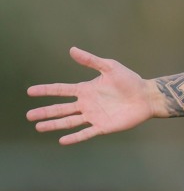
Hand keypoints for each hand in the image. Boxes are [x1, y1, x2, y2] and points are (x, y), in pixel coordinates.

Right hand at [27, 47, 159, 144]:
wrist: (146, 96)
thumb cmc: (130, 80)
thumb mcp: (110, 67)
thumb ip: (91, 60)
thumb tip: (72, 50)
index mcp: (86, 89)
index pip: (61, 90)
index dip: (46, 90)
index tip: (30, 91)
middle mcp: (87, 104)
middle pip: (61, 108)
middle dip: (45, 112)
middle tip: (29, 115)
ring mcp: (94, 116)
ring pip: (69, 121)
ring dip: (54, 124)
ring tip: (39, 127)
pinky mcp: (103, 126)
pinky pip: (86, 133)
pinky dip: (75, 137)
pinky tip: (62, 140)